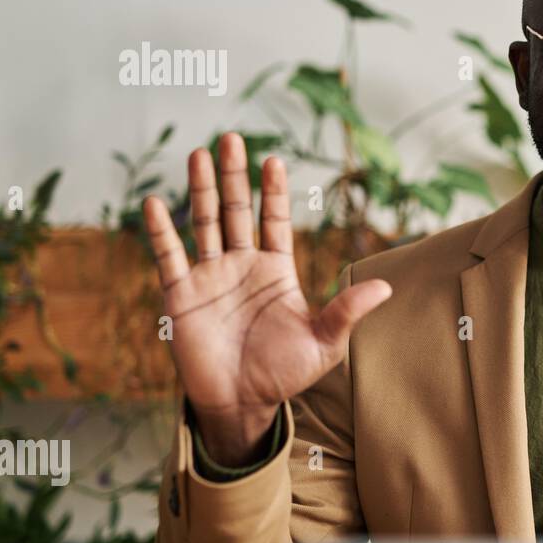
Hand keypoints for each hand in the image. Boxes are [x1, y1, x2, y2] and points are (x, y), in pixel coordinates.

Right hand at [142, 133, 391, 465]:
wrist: (242, 404)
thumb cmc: (284, 374)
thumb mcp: (325, 344)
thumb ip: (347, 312)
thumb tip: (387, 288)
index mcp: (276, 270)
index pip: (276, 220)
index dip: (274, 191)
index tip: (273, 159)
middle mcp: (242, 265)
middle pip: (237, 211)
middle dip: (235, 176)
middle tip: (232, 138)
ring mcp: (210, 277)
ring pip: (204, 223)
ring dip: (201, 189)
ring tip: (199, 153)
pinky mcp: (181, 295)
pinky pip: (169, 256)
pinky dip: (161, 231)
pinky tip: (155, 203)